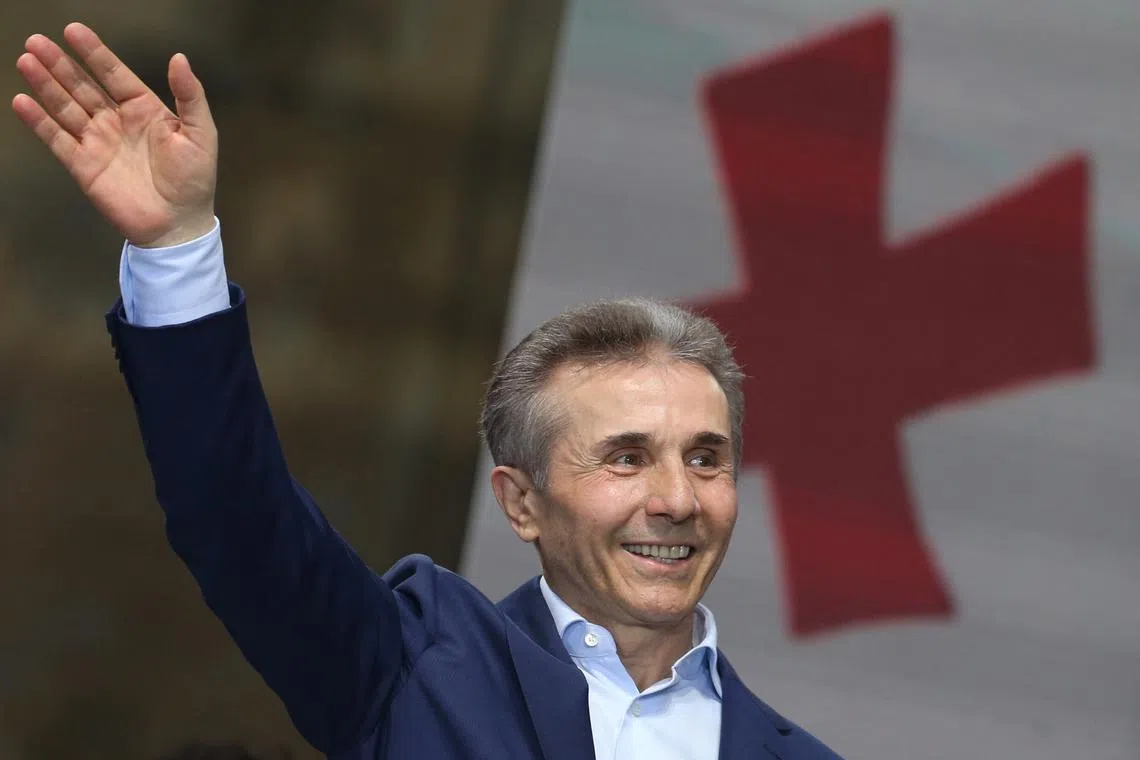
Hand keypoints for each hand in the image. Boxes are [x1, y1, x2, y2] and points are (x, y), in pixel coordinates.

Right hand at [11, 23, 217, 247]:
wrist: (179, 225)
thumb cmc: (194, 180)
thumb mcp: (201, 134)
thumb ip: (190, 95)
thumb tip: (179, 57)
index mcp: (145, 109)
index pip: (114, 74)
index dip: (94, 52)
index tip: (73, 30)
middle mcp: (117, 121)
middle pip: (83, 86)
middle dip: (60, 64)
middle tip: (36, 41)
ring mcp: (98, 142)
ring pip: (66, 107)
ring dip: (46, 85)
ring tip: (27, 61)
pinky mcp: (83, 166)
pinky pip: (57, 139)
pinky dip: (39, 122)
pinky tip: (23, 101)